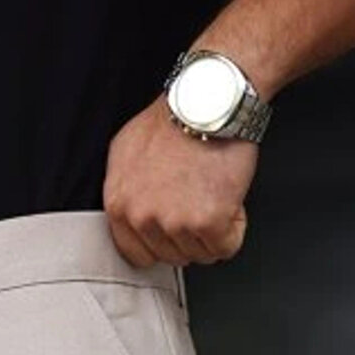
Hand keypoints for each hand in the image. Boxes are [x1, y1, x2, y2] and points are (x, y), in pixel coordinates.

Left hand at [104, 95, 256, 267]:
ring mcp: (174, 223)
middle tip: (200, 198)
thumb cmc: (175, 116)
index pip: (137, 255)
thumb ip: (127, 189)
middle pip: (172, 257)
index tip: (174, 230)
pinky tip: (229, 198)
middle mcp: (142, 217)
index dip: (162, 243)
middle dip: (190, 235)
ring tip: (213, 191)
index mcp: (119, 204)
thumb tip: (133, 213)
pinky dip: (235, 226)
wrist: (208, 98)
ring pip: (200, 255)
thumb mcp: (127, 150)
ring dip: (214, 230)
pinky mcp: (207, 222)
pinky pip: (226, 247)